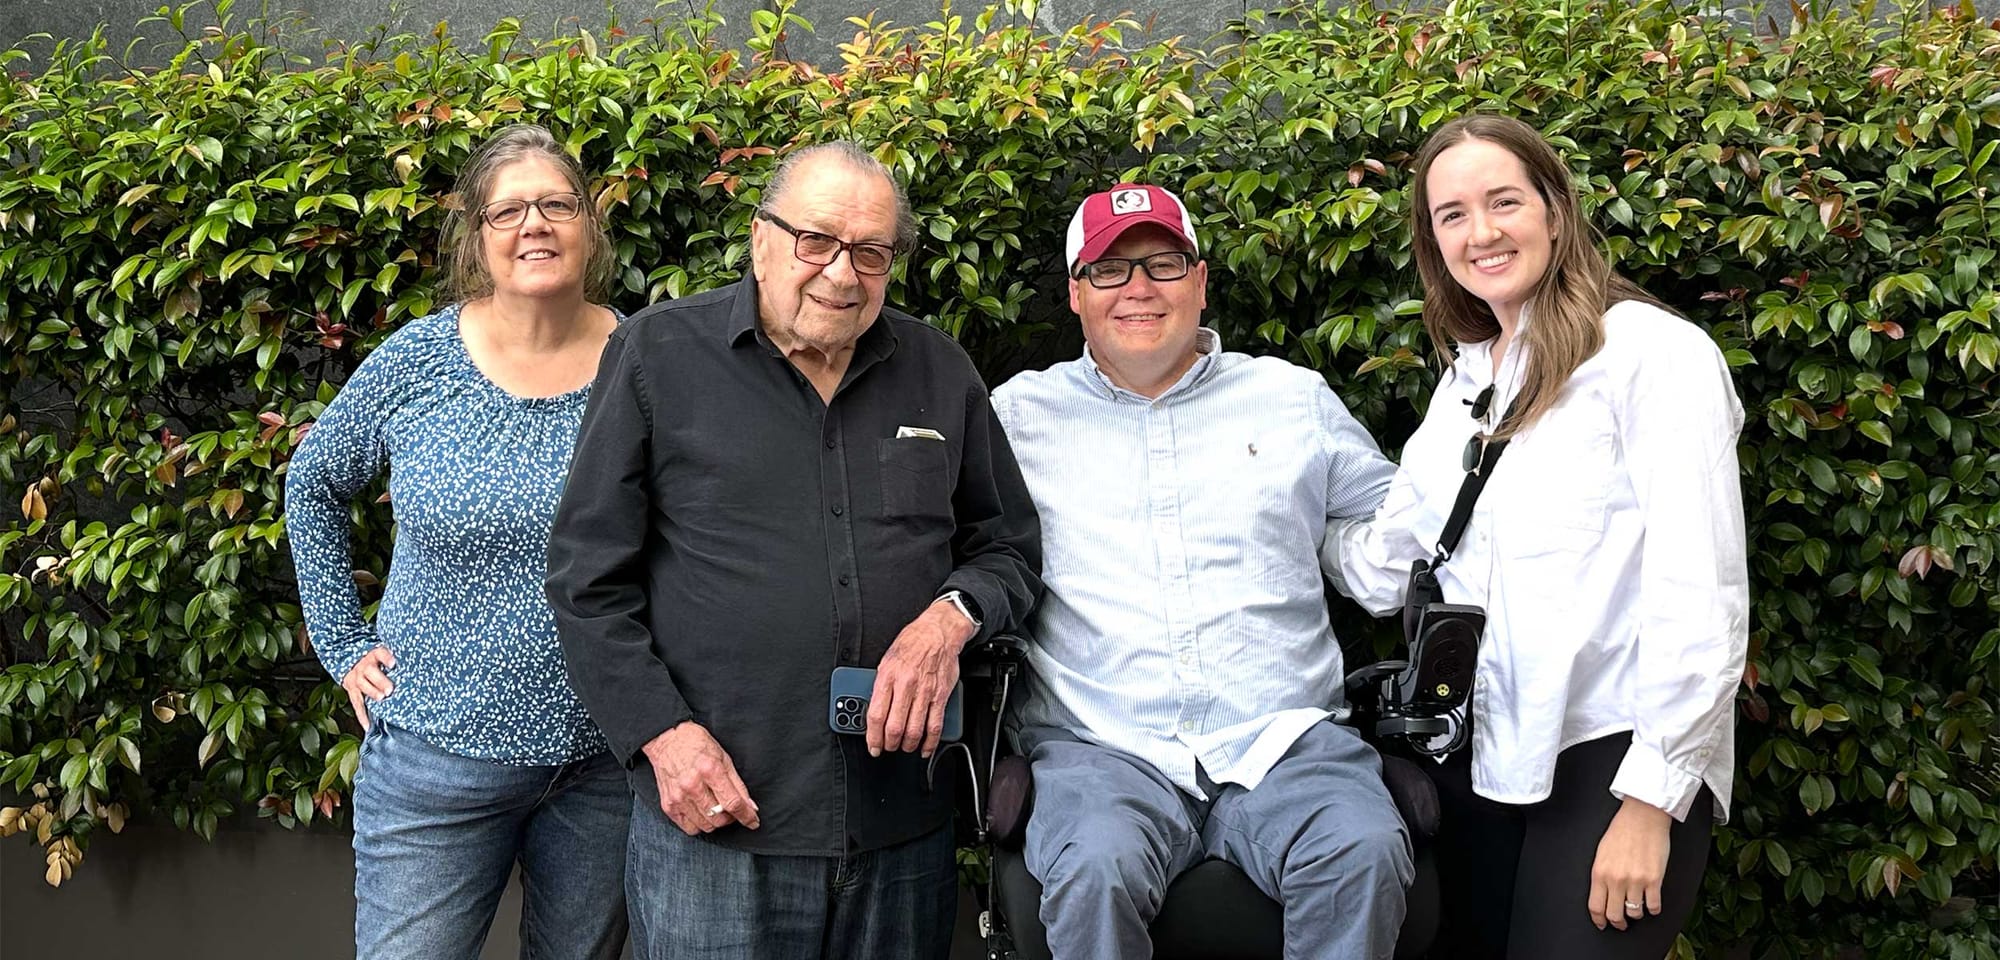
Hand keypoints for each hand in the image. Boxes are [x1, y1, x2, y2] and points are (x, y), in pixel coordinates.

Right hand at [340, 646, 394, 729]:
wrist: (352, 665)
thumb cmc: (377, 663)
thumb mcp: (384, 657)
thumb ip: (398, 662)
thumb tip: (421, 666)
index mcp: (374, 655)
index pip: (380, 653)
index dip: (386, 658)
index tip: (393, 664)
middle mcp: (364, 666)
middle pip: (370, 671)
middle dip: (380, 681)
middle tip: (389, 690)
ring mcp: (356, 678)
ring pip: (362, 684)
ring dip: (372, 692)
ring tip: (381, 699)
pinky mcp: (352, 690)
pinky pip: (356, 703)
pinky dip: (362, 715)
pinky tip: (367, 725)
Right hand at [640, 721, 759, 834]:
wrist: (667, 740)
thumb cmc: (696, 744)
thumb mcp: (723, 758)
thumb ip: (737, 784)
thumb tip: (750, 806)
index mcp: (709, 770)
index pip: (733, 802)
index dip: (746, 816)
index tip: (753, 821)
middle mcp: (692, 785)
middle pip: (719, 818)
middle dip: (731, 818)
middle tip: (731, 808)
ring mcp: (678, 797)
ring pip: (706, 826)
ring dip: (716, 821)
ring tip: (716, 808)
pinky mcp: (668, 805)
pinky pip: (689, 828)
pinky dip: (699, 824)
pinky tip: (701, 812)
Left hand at [866, 598, 975, 758]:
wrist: (938, 632)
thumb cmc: (912, 643)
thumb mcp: (887, 660)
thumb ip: (881, 684)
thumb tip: (874, 708)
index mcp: (888, 676)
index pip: (876, 714)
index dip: (873, 736)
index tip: (873, 745)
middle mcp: (906, 685)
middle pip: (895, 727)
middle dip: (889, 744)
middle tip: (888, 747)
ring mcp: (925, 692)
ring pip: (914, 730)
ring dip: (907, 745)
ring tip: (903, 747)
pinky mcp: (941, 696)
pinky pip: (935, 725)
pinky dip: (930, 742)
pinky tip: (925, 748)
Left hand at [1589, 797, 1673, 930]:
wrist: (1643, 816)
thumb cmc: (1622, 830)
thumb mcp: (1601, 852)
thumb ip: (1601, 874)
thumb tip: (1601, 894)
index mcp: (1600, 872)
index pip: (1596, 907)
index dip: (1599, 920)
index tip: (1602, 924)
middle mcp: (1616, 879)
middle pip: (1615, 915)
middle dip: (1618, 923)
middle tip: (1622, 924)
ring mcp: (1636, 881)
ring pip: (1635, 913)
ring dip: (1636, 915)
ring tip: (1637, 909)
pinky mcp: (1654, 879)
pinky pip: (1654, 906)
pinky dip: (1653, 909)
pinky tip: (1652, 904)